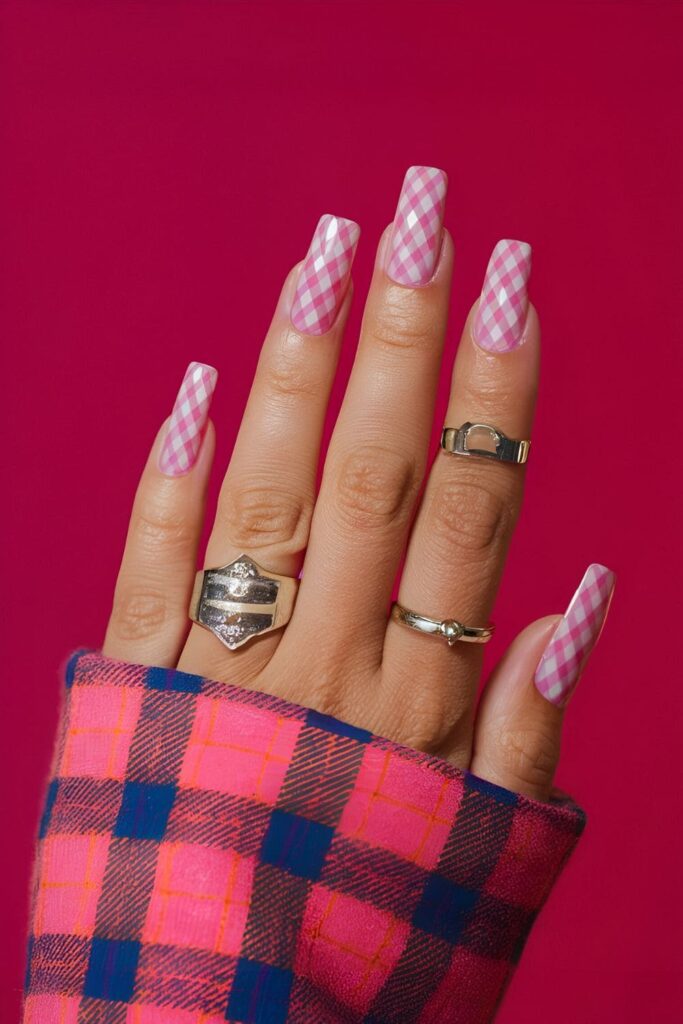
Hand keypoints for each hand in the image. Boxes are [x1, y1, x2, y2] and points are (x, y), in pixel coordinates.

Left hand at [102, 167, 613, 802]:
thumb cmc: (367, 947)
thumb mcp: (484, 857)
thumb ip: (529, 725)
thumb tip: (587, 593)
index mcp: (417, 709)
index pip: (471, 515)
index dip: (494, 392)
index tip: (513, 280)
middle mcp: (320, 672)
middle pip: (375, 475)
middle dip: (408, 336)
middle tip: (427, 210)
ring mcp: (219, 675)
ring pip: (267, 494)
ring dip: (298, 365)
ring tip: (329, 248)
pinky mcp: (132, 691)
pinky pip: (149, 568)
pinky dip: (170, 475)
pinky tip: (193, 381)